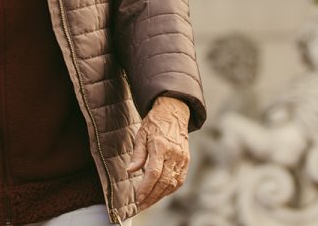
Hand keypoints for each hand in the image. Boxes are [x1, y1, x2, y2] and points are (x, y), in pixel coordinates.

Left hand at [127, 95, 190, 209]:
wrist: (173, 112)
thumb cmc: (154, 123)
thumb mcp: (141, 134)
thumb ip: (138, 154)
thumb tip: (131, 171)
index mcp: (160, 146)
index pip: (154, 173)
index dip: (146, 188)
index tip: (138, 198)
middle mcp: (174, 154)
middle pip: (164, 182)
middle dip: (152, 197)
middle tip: (141, 205)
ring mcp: (182, 158)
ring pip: (172, 184)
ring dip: (160, 196)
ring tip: (149, 202)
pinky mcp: (186, 161)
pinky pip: (179, 180)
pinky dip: (170, 189)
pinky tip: (160, 194)